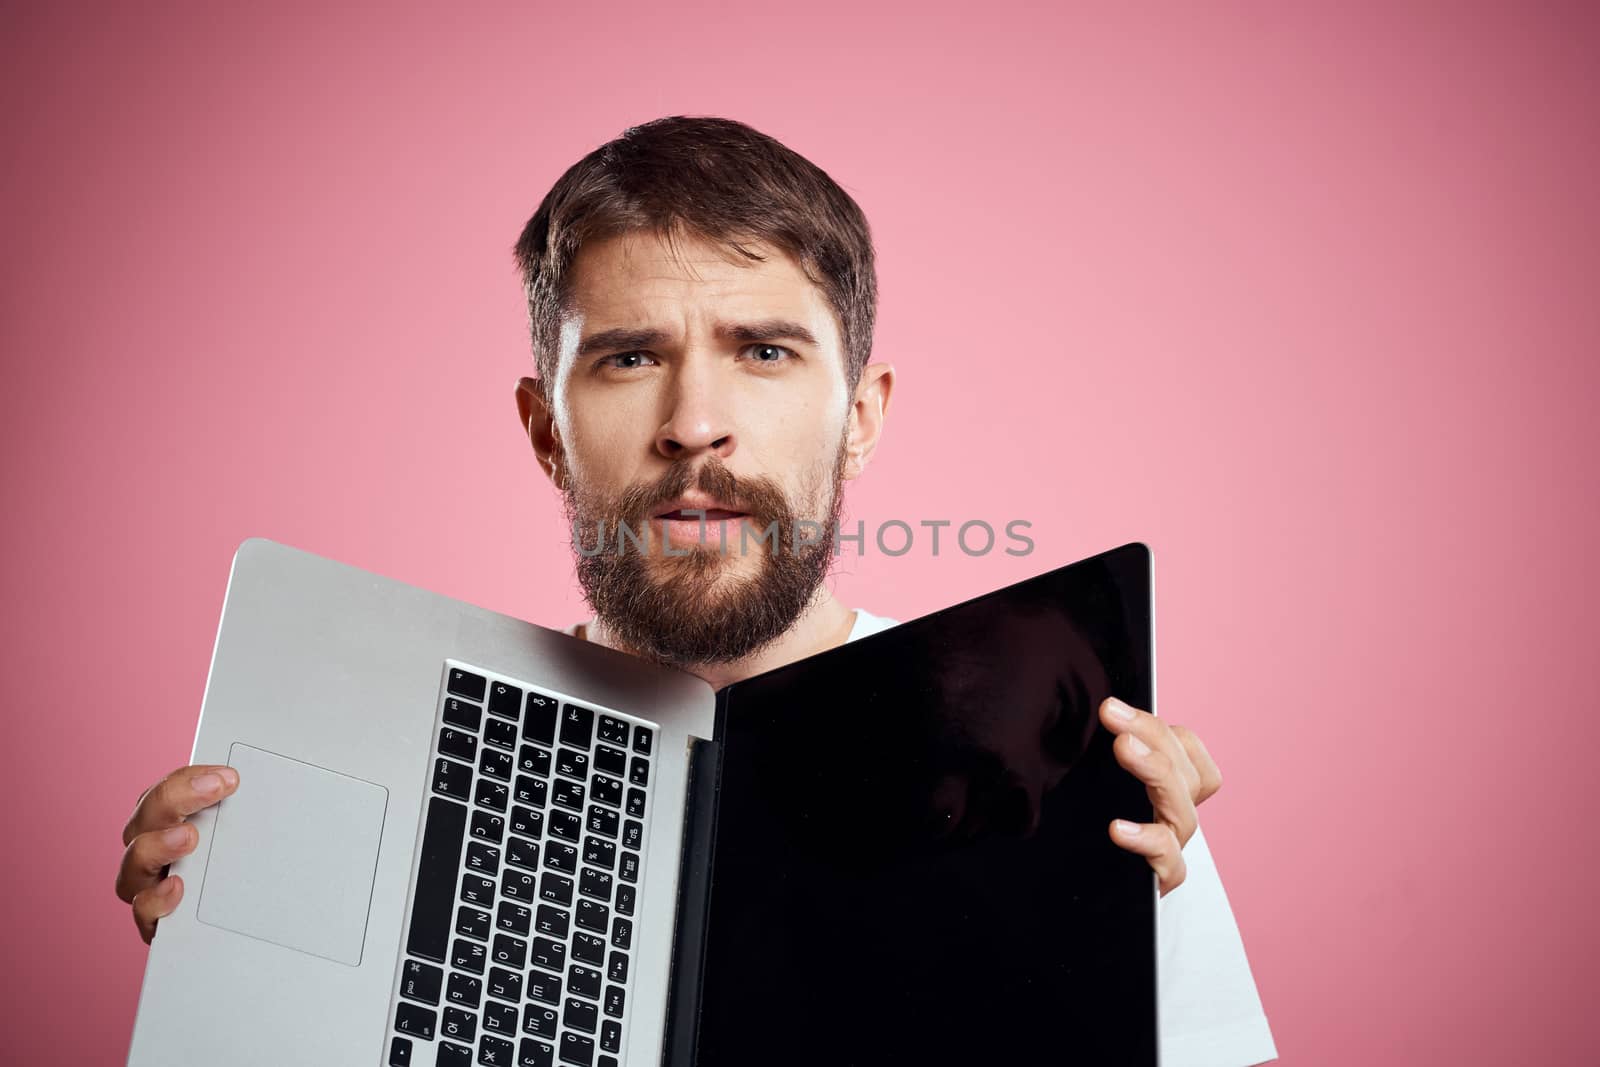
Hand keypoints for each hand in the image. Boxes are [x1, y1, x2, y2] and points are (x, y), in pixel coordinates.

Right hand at [116, 764, 239, 942]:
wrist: (251, 920)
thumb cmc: (247, 866)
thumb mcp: (251, 832)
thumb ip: (249, 811)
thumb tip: (279, 786)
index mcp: (170, 822)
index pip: (163, 791)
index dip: (187, 779)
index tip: (227, 776)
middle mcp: (153, 851)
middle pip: (144, 819)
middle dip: (174, 798)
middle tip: (214, 790)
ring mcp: (151, 886)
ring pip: (134, 863)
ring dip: (158, 845)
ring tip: (188, 837)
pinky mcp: (158, 921)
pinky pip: (144, 911)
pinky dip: (156, 899)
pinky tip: (177, 888)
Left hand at [1098, 697, 1221, 895]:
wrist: (1079, 895)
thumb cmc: (1086, 833)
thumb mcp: (1093, 784)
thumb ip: (1099, 754)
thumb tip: (1089, 714)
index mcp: (1166, 785)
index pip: (1185, 748)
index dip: (1154, 725)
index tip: (1111, 708)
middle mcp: (1174, 814)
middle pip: (1185, 770)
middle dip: (1150, 734)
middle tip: (1112, 714)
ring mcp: (1171, 847)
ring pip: (1185, 810)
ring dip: (1156, 771)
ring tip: (1125, 748)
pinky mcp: (1161, 879)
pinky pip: (1170, 862)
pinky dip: (1147, 840)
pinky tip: (1118, 828)